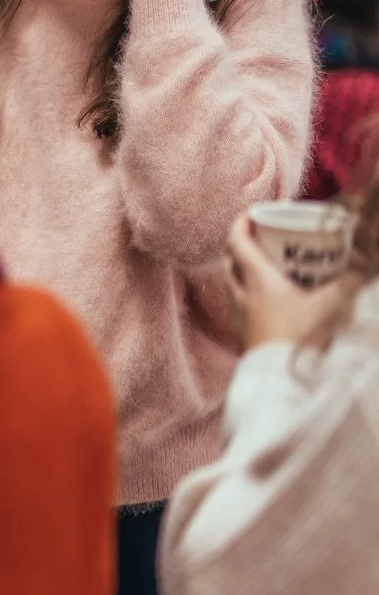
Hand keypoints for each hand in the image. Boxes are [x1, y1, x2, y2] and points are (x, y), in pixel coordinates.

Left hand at [226, 215, 357, 353]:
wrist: (279, 380)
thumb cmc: (301, 338)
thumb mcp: (331, 305)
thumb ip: (350, 282)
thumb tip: (365, 266)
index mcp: (256, 279)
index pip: (237, 241)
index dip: (241, 223)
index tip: (253, 214)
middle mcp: (240, 293)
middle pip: (230, 260)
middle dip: (242, 245)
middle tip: (263, 239)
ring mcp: (238, 315)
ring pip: (233, 282)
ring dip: (245, 270)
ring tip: (270, 268)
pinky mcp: (242, 333)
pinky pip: (240, 304)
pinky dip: (250, 293)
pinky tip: (271, 300)